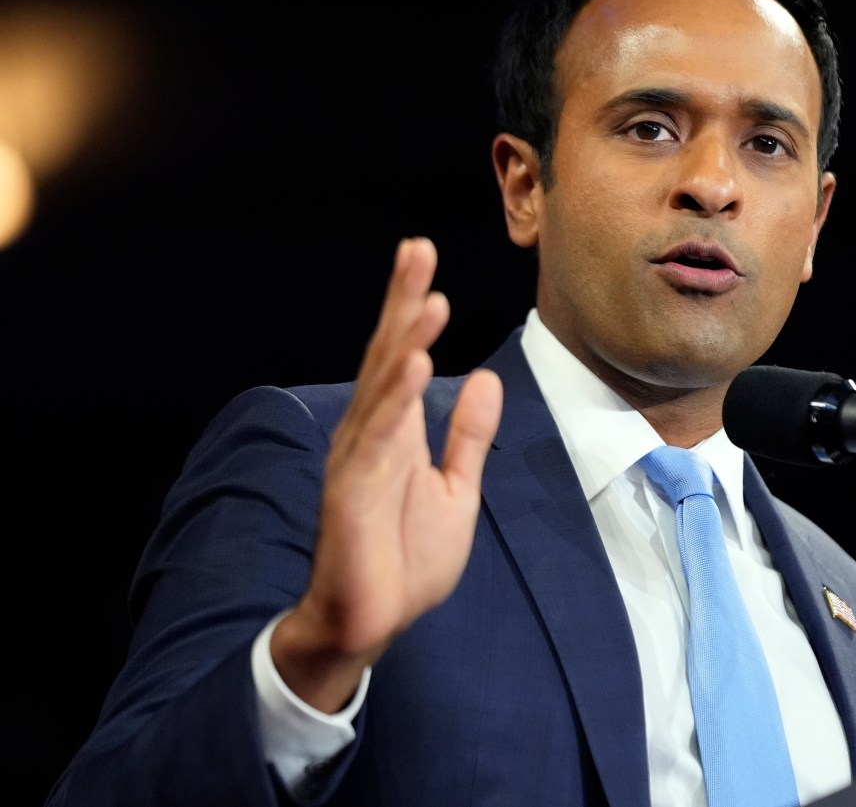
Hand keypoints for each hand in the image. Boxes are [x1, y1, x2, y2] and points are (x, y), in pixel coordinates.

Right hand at [272, 237, 501, 711]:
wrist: (369, 624)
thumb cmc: (405, 560)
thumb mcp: (454, 490)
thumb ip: (465, 436)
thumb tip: (485, 378)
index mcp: (396, 431)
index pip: (404, 356)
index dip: (413, 307)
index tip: (423, 258)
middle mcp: (372, 435)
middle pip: (387, 355)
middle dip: (403, 302)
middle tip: (417, 249)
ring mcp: (359, 460)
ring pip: (382, 388)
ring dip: (405, 341)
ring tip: (429, 298)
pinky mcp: (353, 492)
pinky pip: (378, 437)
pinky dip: (395, 398)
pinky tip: (412, 362)